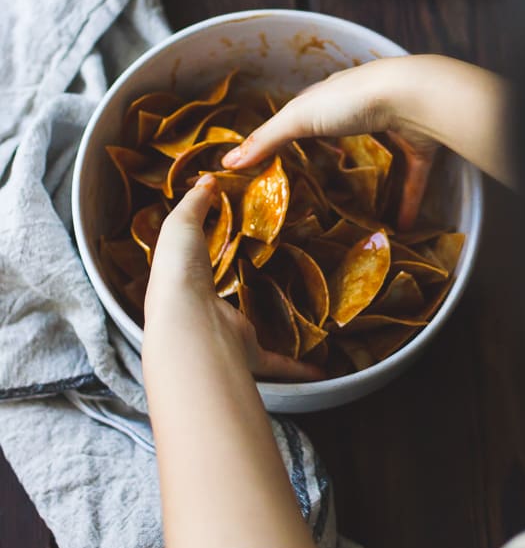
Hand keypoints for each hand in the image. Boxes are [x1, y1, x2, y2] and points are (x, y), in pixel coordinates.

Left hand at [144, 175, 323, 380]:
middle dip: (246, 295)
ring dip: (275, 332)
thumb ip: (195, 203)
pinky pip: (278, 363)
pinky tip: (321, 368)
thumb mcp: (181, 225)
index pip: (201, 266)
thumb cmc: (179, 270)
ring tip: (298, 320)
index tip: (237, 240)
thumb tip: (208, 179)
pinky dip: (299, 368)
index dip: (212, 254)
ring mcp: (229, 335)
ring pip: (257, 334)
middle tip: (273, 279)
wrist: (187, 321)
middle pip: (230, 301)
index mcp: (189, 279)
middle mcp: (207, 311)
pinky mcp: (249, 354)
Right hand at [222, 58, 438, 229]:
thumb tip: (226, 163)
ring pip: (378, 158)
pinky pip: (411, 179)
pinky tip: (398, 227)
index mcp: (329, 97)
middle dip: (330, 159)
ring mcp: (393, 127)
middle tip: (315, 192)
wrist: (414, 96)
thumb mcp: (298, 118)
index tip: (277, 163)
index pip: (303, 116)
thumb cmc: (350, 101)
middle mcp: (362, 109)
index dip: (289, 136)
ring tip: (355, 210)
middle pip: (342, 137)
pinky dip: (405, 202)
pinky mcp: (419, 147)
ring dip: (368, 182)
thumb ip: (265, 140)